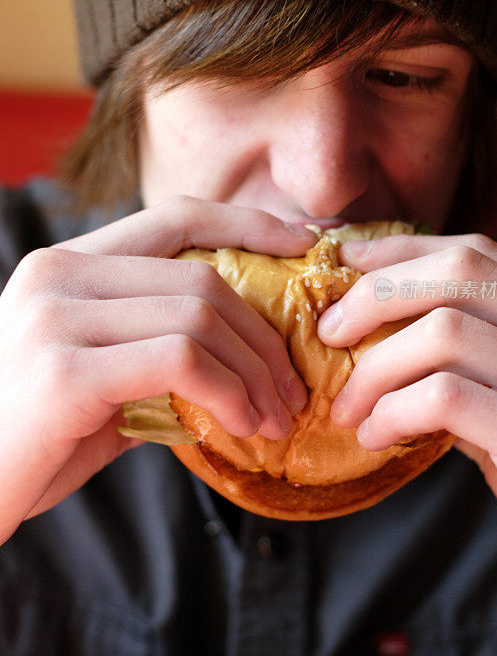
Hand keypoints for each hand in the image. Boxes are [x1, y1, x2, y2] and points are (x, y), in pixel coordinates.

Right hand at [0, 194, 316, 542]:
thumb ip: (156, 351)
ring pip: (198, 316)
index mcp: (68, 265)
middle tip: (291, 388)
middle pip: (200, 278)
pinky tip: (242, 424)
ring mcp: (56, 317)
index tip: (302, 245)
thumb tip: (242, 355)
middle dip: (263, 336)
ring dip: (253, 372)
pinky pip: (179, 359)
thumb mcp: (98, 378)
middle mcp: (58, 274)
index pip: (175, 218)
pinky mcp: (64, 369)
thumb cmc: (35, 437)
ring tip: (274, 416)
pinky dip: (228, 391)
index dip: (247, 224)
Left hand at [317, 232, 496, 557]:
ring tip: (347, 407)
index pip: (473, 251)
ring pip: (446, 331)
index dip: (400, 252)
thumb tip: (365, 321)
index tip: (344, 263)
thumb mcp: (490, 393)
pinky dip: (393, 410)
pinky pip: (445, 397)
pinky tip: (375, 437)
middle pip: (460, 270)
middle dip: (377, 294)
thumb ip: (450, 357)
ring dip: (375, 367)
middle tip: (329, 333)